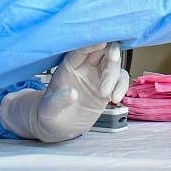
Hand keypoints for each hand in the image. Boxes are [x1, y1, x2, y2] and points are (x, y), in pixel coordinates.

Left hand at [0, 42, 128, 142]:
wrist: (59, 127)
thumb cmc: (49, 114)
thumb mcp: (48, 110)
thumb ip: (58, 100)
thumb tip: (71, 93)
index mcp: (68, 66)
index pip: (81, 49)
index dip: (92, 44)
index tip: (102, 42)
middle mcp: (84, 68)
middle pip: (102, 51)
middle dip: (110, 52)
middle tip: (112, 60)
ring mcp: (97, 77)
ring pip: (113, 64)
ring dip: (114, 75)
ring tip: (106, 94)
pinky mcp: (108, 88)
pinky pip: (120, 80)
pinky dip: (122, 87)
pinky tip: (114, 99)